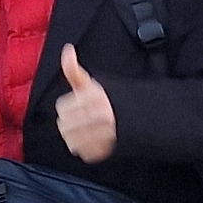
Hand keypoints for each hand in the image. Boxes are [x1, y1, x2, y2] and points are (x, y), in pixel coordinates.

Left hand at [52, 45, 116, 162]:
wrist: (139, 118)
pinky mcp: (108, 151)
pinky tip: (92, 141)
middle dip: (70, 122)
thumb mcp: (91, 83)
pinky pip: (83, 153)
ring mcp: (105, 135)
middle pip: (65, 125)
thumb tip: (67, 49)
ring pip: (71, 141)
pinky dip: (85, 149)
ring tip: (85, 131)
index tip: (77, 107)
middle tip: (81, 120)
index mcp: (95, 97)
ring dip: (75, 137)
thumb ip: (74, 69)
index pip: (63, 108)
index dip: (68, 107)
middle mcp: (101, 116)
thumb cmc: (109, 99)